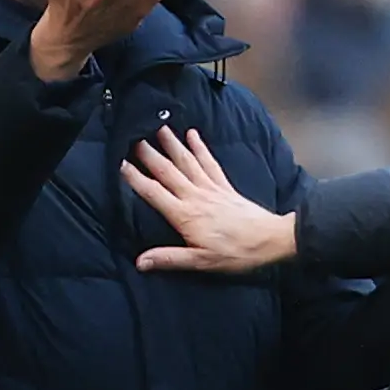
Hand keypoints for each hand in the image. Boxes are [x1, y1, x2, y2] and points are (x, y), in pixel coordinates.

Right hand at [123, 128, 298, 274]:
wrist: (270, 240)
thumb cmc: (236, 254)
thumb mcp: (201, 262)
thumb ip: (170, 259)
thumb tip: (140, 261)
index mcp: (185, 215)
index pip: (153, 193)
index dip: (135, 178)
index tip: (119, 163)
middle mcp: (196, 197)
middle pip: (168, 172)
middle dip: (149, 154)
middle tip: (133, 137)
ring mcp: (211, 188)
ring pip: (187, 162)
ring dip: (172, 144)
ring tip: (159, 127)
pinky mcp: (225, 186)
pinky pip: (210, 163)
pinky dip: (200, 148)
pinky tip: (193, 135)